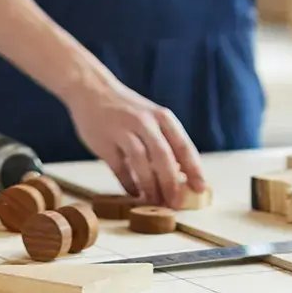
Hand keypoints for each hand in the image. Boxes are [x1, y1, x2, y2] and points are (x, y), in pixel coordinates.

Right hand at [66, 82, 206, 207]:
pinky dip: (128, 183)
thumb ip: (166, 141)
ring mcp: (123, 130)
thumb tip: (182, 175)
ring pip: (141, 162)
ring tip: (154, 202)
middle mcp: (144, 122)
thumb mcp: (151, 117)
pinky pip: (119, 168)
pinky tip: (133, 193)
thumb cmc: (127, 109)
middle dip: (171, 183)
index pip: (183, 146)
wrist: (91, 88)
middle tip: (175, 204)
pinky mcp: (104, 141)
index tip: (200, 189)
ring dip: (149, 187)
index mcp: (162, 117)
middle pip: (163, 156)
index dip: (194, 170)